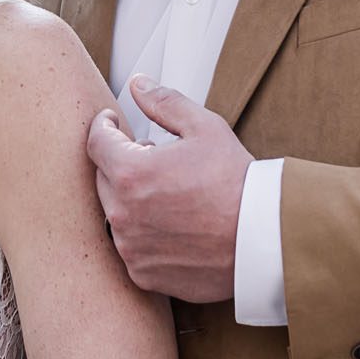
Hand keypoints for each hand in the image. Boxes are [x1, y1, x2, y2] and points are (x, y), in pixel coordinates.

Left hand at [86, 76, 252, 302]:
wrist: (264, 240)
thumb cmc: (237, 183)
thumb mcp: (205, 129)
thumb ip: (164, 103)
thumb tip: (138, 85)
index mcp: (129, 173)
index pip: (96, 142)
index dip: (103, 126)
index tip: (112, 123)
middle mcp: (121, 213)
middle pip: (103, 179)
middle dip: (121, 164)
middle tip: (153, 160)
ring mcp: (130, 247)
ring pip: (117, 214)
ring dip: (132, 201)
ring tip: (170, 195)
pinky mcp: (143, 273)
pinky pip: (131, 247)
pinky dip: (144, 234)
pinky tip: (174, 226)